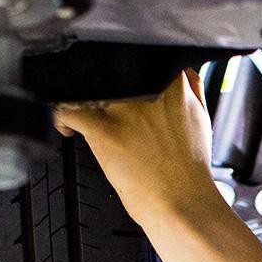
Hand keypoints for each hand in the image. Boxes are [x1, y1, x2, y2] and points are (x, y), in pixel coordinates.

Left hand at [53, 69, 222, 232]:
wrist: (183, 204)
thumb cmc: (190, 170)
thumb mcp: (202, 119)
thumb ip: (191, 89)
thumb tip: (182, 75)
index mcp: (173, 81)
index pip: (138, 57)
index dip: (124, 70)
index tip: (121, 85)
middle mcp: (147, 89)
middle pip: (110, 71)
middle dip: (104, 87)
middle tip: (104, 105)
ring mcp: (123, 108)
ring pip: (86, 86)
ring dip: (80, 99)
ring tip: (82, 114)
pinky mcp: (103, 130)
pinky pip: (67, 110)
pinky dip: (60, 117)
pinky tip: (66, 127)